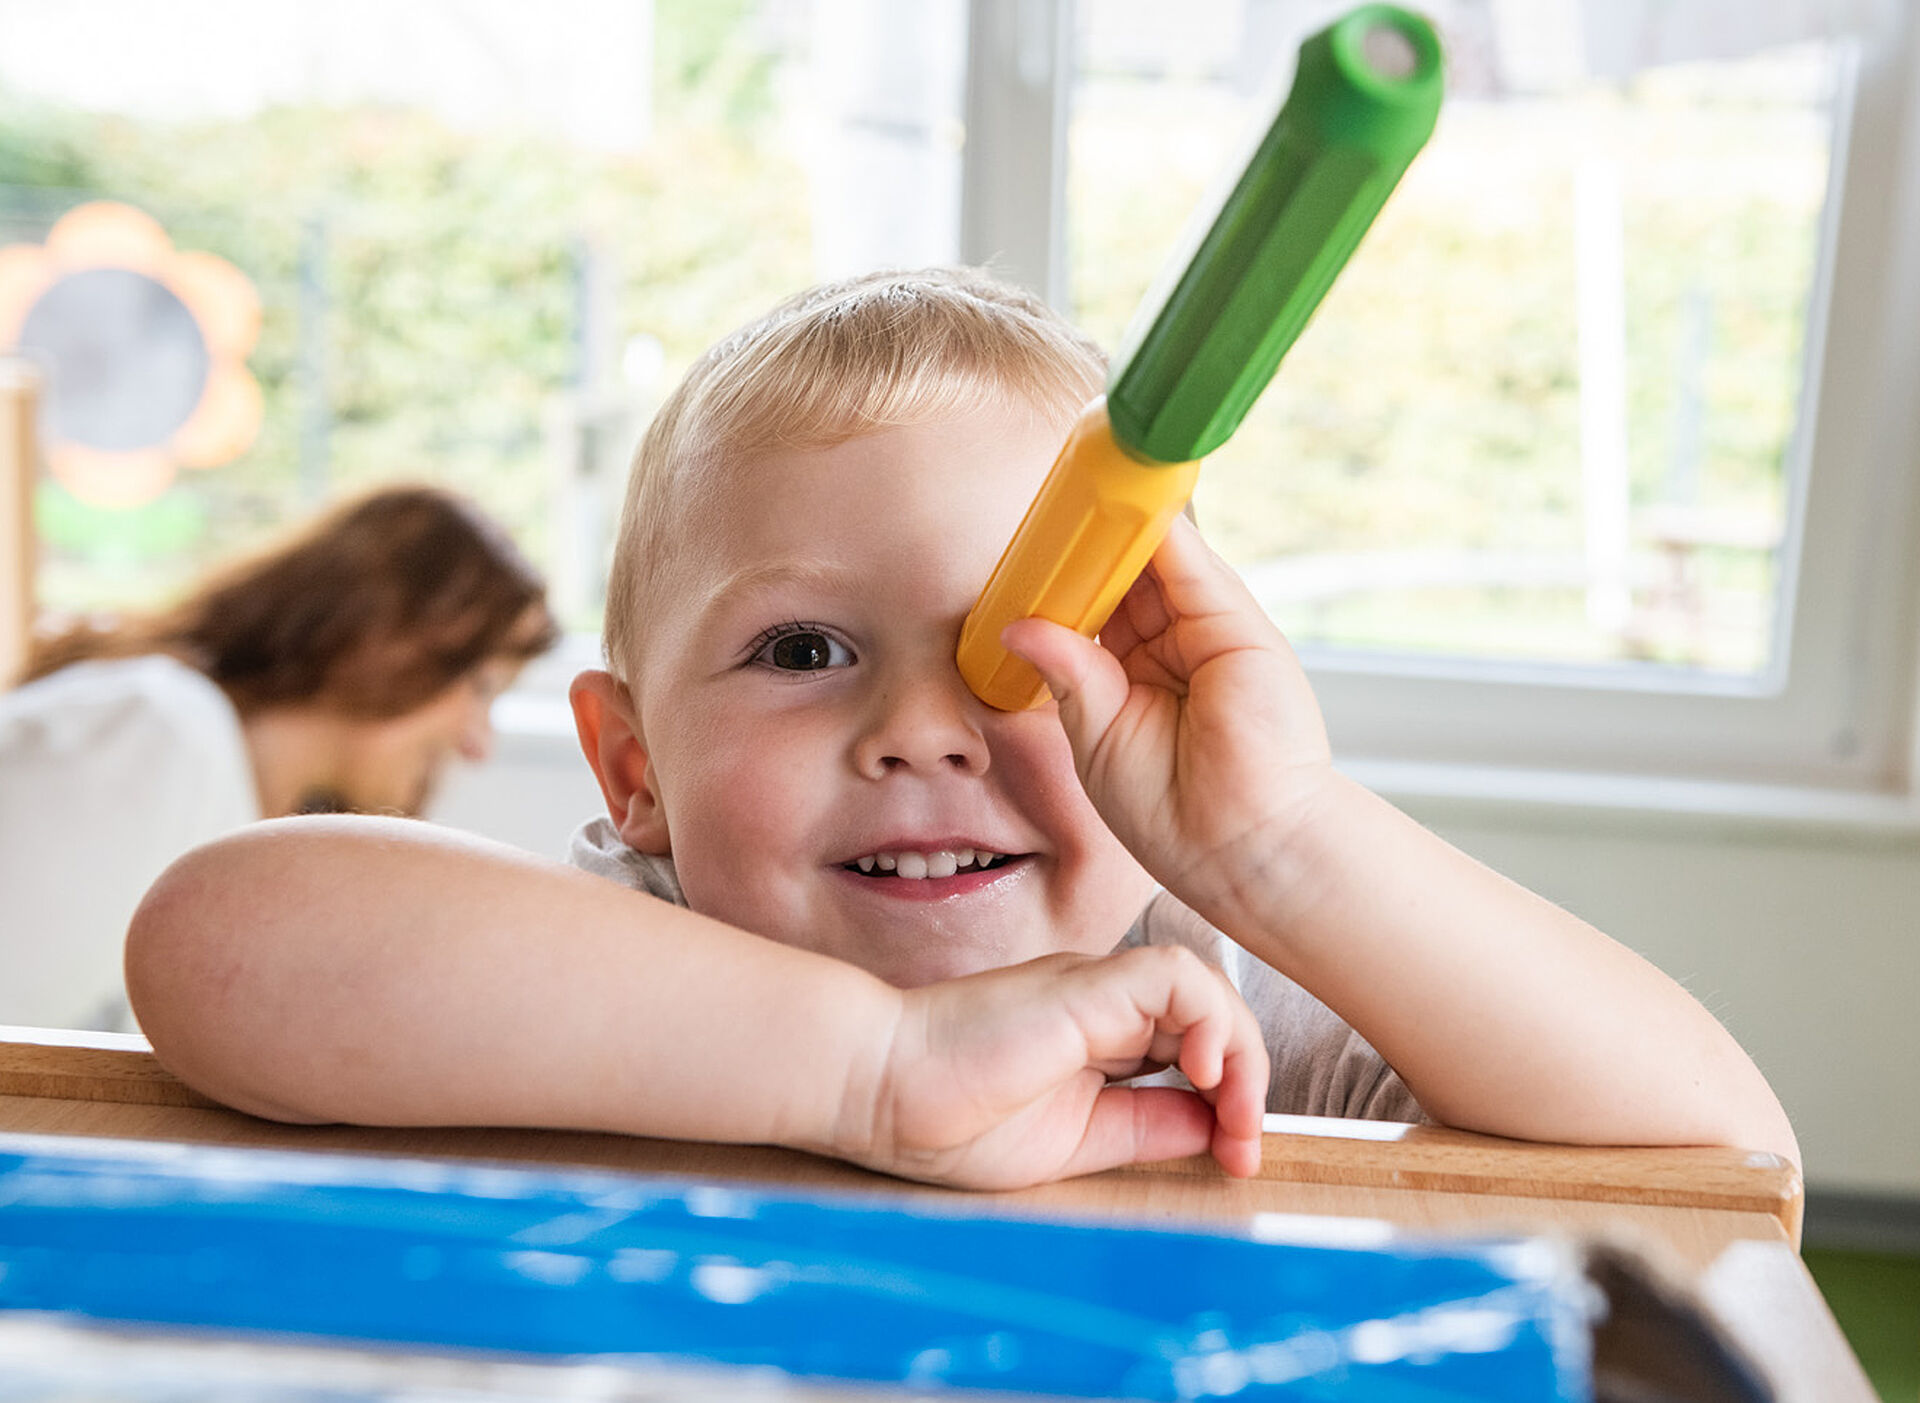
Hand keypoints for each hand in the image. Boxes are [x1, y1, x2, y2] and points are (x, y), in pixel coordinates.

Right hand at [833, 945, 1267, 1188]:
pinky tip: (1199, 1071)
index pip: (1193, 1046)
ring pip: (1204, 986)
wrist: (879, 1091)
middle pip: (1210, 1013)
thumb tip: (1211, 1127)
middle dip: (1248, 1079)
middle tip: (1244, 1144)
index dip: (1231, 1096)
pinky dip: (1208, 1019)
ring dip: (1239, 1050)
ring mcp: (1093, 988)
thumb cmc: (946, 1120)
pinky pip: (1175, 976)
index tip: (1237, 1158)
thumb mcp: (1073, 1143)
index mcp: (1095, 1039)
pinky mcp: (1084, 984)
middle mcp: (1100, 1003)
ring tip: (1233, 1111)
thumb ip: (1142, 1128)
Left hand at [1001, 516, 1333, 924]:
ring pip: (1158, 562)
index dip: (1065, 575)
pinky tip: (1133, 497)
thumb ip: (1068, 670)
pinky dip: (1164, 531)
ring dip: (1122, 524)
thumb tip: (1018, 625)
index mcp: (1133, 676)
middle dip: (1091, 541)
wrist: (1236, 847)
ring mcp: (1207, 632)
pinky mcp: (1238, 627)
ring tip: (1082, 482)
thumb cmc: (1168, 812)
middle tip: (1050, 501)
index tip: (1028, 544)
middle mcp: (1172, 647)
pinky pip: (1194, 566)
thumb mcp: (1096, 733)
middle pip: (1126, 575)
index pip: (1095, 607)